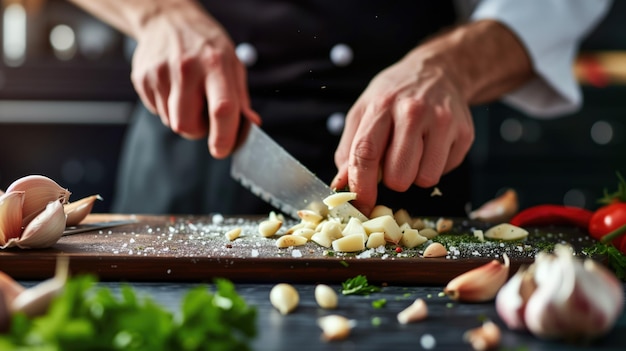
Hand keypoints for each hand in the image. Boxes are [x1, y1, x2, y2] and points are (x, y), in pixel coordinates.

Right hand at [130, 2, 259, 157]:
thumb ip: (240, 98)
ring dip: (183, 119)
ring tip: (189, 95)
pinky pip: (156, 111)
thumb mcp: (232, 63)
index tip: (222, 150)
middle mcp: (185, 68)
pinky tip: (173, 88)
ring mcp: (160, 73)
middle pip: (186, 126)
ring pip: (171, 122)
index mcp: (215, 64)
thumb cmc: (206, 45)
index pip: (222, 109)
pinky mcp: (142, 78)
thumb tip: (251, 124)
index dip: (223, 136)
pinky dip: (168, 108)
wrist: (168, 19)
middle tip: (205, 117)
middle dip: (198, 132)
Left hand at [331, 52, 474, 216]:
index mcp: (382, 106)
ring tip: (413, 152)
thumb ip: (349, 149)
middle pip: (398, 176)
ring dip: (415, 175)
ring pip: (425, 179)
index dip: (361, 185)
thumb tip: (341, 186)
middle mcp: (414, 112)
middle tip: (393, 164)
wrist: (438, 71)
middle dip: (392, 180)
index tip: (361, 204)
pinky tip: (432, 145)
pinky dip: (435, 166)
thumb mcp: (363, 112)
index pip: (366, 153)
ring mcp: (443, 121)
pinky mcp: (465, 133)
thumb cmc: (394, 95)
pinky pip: (445, 171)